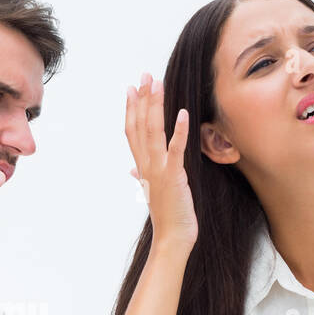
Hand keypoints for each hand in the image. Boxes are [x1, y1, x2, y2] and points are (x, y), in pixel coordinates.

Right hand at [125, 72, 197, 251]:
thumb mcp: (153, 192)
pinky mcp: (174, 176)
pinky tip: (182, 113)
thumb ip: (143, 176)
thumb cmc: (167, 216)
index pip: (132, 132)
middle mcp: (146, 165)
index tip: (132, 89)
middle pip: (139, 126)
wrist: (172, 238)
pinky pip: (175, 150)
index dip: (131, 109)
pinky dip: (178, 131)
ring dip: (154, 106)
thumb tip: (132, 170)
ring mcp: (158, 170)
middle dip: (142, 99)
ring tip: (156, 84)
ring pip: (152, 132)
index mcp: (142, 167)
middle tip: (144, 75)